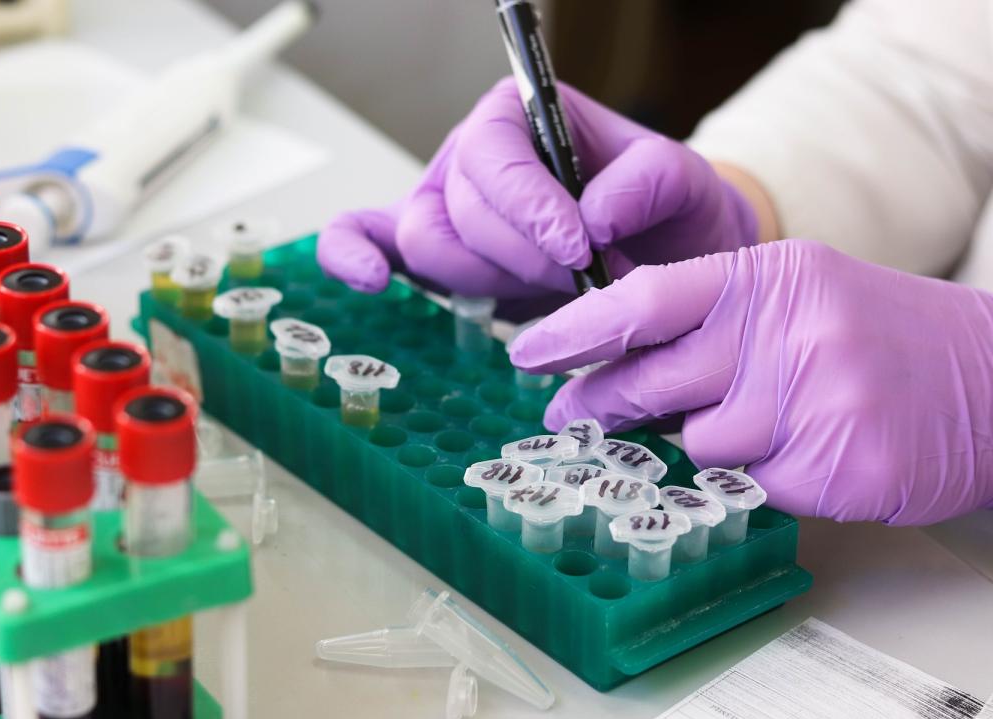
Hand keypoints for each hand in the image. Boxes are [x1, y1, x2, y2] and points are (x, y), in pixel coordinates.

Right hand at [318, 78, 757, 302]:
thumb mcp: (681, 183)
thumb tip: (592, 214)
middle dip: (524, 256)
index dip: (529, 207)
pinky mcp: (434, 255)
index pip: (493, 156)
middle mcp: (471, 158)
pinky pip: (366, 239)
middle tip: (583, 273)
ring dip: (494, 280)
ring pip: (430, 247)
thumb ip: (648, 181)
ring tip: (552, 284)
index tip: (579, 246)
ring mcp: (445, 207)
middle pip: (459, 211)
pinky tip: (372, 281)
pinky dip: (353, 255)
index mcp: (518, 118)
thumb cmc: (664, 213)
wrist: (662, 259)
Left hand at [509, 239, 992, 524]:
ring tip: (766, 421)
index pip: (646, 299)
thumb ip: (711, 322)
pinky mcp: (838, 466)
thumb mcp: (795, 296)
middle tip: (569, 415)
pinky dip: (762, 474)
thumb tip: (619, 360)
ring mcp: (815, 402)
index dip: (576, 329)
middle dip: (601, 402)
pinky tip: (805, 450)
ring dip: (711, 441)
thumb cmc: (878, 335)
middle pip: (653, 380)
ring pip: (701, 443)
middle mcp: (787, 334)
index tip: (528, 351)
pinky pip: (753, 484)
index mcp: (769, 278)